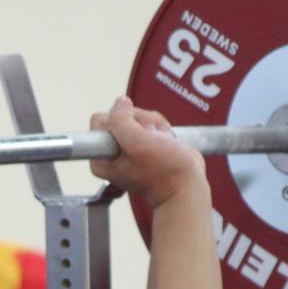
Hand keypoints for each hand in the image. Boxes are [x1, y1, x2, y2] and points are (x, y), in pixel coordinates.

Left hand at [89, 97, 205, 207]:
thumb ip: (120, 120)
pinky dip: (160, 127)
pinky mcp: (145, 141)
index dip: (121, 122)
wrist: (187, 187)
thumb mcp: (137, 144)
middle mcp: (112, 151)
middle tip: (152, 140)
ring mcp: (129, 146)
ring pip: (136, 116)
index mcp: (101, 157)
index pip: (100, 120)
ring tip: (161, 142)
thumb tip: (120, 101)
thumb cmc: (163, 172)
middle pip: (120, 114)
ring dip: (153, 124)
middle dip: (140, 122)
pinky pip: (149, 121)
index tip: (134, 139)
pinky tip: (166, 140)